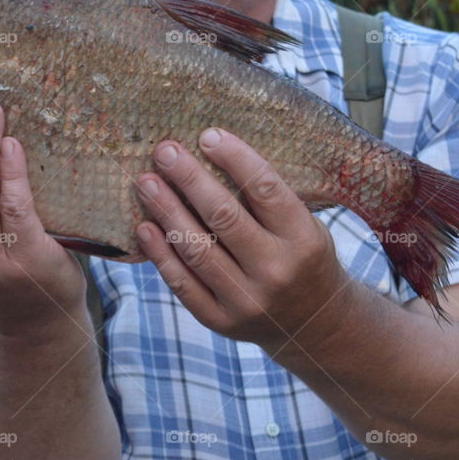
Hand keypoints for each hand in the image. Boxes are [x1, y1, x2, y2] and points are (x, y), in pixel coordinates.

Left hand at [135, 128, 349, 349]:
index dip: (234, 158)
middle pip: (223, 217)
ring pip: (197, 249)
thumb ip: (268, 200)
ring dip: (166, 211)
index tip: (208, 135)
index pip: (265, 189)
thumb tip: (213, 152)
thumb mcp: (306, 226)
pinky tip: (145, 227)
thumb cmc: (303, 259)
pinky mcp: (220, 320)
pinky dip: (160, 254)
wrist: (313, 324)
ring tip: (146, 182)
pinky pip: (182, 283)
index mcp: (303, 239)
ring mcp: (246, 300)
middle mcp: (275, 270)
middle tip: (164, 151)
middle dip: (189, 179)